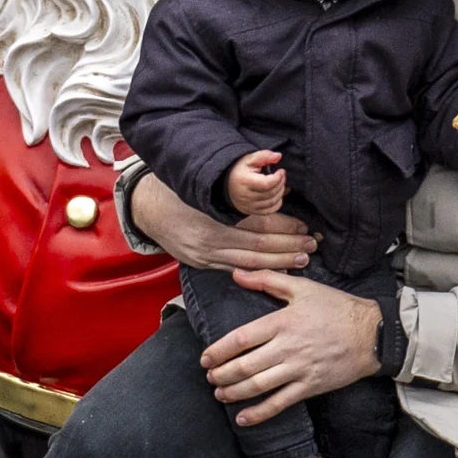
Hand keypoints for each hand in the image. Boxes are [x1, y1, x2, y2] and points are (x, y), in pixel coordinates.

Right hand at [125, 170, 315, 272]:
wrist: (146, 208)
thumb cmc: (178, 190)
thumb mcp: (203, 185)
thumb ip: (234, 193)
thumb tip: (273, 188)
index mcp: (215, 216)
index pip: (259, 224)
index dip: (284, 226)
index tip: (305, 225)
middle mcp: (212, 239)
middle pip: (259, 246)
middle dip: (288, 246)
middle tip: (312, 245)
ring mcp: (206, 255)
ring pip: (250, 263)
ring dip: (279, 262)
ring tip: (301, 259)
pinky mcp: (202, 264)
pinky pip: (235, 271)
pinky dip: (258, 272)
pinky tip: (276, 271)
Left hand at [203, 272, 384, 425]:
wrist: (372, 333)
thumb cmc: (337, 308)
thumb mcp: (303, 288)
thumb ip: (267, 280)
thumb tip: (237, 274)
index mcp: (282, 322)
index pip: (240, 338)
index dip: (218, 351)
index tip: (205, 358)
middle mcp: (287, 347)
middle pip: (244, 366)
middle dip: (221, 374)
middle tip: (210, 377)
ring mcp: (299, 369)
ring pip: (258, 386)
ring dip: (234, 392)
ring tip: (220, 393)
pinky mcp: (310, 386)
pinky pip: (280, 403)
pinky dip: (260, 412)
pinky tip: (243, 418)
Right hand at [225, 150, 287, 216]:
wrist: (228, 184)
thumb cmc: (240, 170)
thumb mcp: (249, 159)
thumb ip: (264, 156)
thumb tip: (278, 156)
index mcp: (244, 181)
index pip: (266, 184)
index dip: (278, 178)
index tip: (281, 171)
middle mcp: (245, 196)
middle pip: (271, 193)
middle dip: (281, 183)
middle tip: (281, 176)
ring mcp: (249, 206)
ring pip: (272, 202)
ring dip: (280, 192)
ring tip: (279, 183)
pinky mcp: (252, 212)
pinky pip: (270, 210)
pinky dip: (278, 203)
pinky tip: (277, 194)